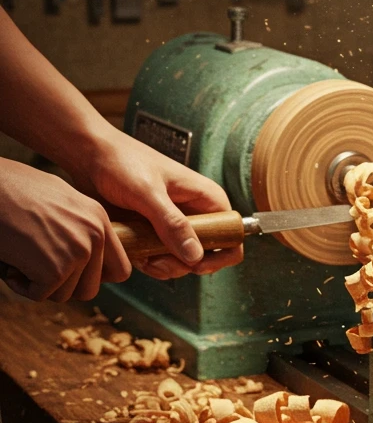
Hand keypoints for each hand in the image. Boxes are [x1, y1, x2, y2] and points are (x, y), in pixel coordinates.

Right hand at [0, 160, 130, 300]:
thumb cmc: (16, 189)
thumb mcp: (62, 201)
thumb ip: (81, 227)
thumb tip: (87, 254)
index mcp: (99, 220)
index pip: (121, 270)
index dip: (97, 279)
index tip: (75, 275)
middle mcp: (94, 237)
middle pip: (90, 288)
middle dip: (63, 285)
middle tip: (39, 267)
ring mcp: (77, 253)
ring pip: (64, 295)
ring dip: (40, 284)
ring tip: (22, 258)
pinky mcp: (54, 270)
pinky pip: (40, 295)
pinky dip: (20, 285)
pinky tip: (10, 263)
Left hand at [75, 128, 242, 281]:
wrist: (89, 156)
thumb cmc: (121, 162)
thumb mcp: (148, 193)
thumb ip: (172, 224)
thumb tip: (196, 257)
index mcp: (206, 199)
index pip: (233, 235)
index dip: (220, 255)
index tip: (195, 264)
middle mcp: (195, 213)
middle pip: (206, 255)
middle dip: (183, 265)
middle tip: (156, 261)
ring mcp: (175, 225)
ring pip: (183, 261)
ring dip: (163, 266)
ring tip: (140, 254)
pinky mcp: (155, 233)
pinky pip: (161, 258)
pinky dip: (148, 262)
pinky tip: (133, 252)